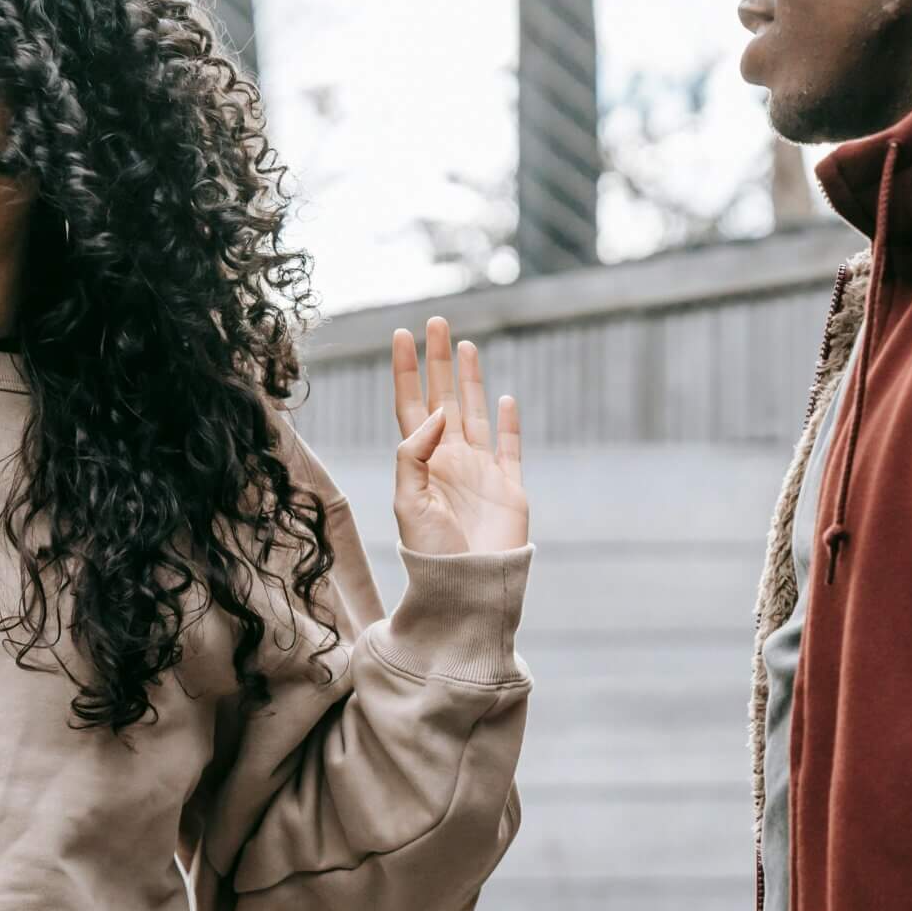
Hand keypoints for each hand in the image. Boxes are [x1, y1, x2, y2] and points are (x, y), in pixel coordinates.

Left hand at [389, 317, 527, 555]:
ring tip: (464, 344)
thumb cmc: (431, 554)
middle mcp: (450, 460)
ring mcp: (481, 471)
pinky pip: (510, 447)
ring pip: (474, 413)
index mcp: (421, 463)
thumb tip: (438, 413)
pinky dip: (509, 422)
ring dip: (469, 379)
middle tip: (435, 321)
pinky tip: (503, 398)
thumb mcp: (408, 502)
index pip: (411, 405)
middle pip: (442, 398)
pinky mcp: (509, 487)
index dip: (406, 370)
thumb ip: (415, 454)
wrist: (468, 589)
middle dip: (438, 361)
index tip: (401, 335)